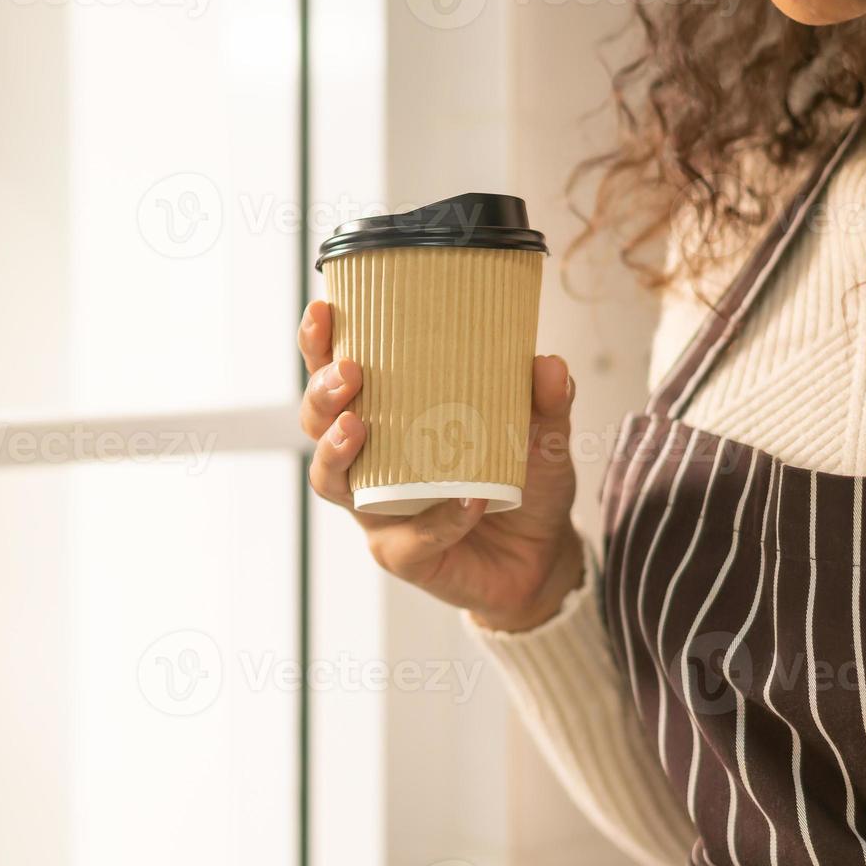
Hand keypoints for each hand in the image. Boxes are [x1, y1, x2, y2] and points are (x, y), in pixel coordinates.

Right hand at [298, 299, 584, 632]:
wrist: (542, 557)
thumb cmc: (522, 484)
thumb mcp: (541, 433)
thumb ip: (545, 401)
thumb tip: (550, 364)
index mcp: (389, 418)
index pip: (337, 375)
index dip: (319, 345)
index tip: (324, 309)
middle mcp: (369, 463)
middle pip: (316, 425)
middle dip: (321, 396)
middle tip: (348, 372)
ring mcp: (379, 511)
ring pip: (331, 482)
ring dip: (337, 451)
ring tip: (359, 427)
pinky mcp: (403, 556)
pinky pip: (409, 539)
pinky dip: (438, 519)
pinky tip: (467, 499)